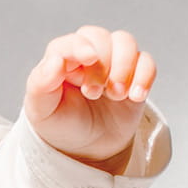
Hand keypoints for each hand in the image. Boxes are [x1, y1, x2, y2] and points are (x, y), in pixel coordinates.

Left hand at [23, 26, 156, 173]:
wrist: (87, 149)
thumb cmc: (61, 126)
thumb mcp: (42, 111)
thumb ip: (41, 84)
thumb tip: (55, 59)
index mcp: (61, 60)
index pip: (72, 41)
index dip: (81, 46)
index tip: (89, 59)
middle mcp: (87, 56)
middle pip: (100, 37)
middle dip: (101, 63)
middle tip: (92, 94)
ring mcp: (112, 63)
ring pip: (125, 42)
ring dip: (123, 66)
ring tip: (116, 95)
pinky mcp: (134, 74)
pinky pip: (146, 61)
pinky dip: (144, 76)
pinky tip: (136, 96)